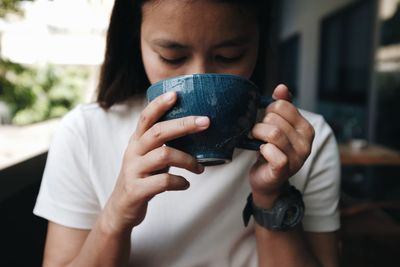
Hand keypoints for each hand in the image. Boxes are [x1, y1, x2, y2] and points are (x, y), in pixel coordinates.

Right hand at [101, 91, 209, 233]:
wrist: (120, 208)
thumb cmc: (142, 177)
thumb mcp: (148, 156)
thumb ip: (162, 143)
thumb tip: (194, 128)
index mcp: (137, 141)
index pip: (146, 117)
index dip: (159, 105)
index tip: (176, 94)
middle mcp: (133, 152)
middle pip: (158, 132)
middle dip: (183, 125)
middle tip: (206, 122)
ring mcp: (134, 171)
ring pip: (163, 156)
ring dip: (187, 160)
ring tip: (200, 168)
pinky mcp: (137, 190)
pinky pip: (163, 182)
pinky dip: (180, 182)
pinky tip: (186, 184)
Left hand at [248, 84, 314, 207]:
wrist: (267, 180)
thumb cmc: (272, 150)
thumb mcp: (278, 126)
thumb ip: (282, 106)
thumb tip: (281, 87)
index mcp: (306, 129)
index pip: (282, 105)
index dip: (268, 110)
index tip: (265, 121)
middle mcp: (306, 143)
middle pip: (274, 119)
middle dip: (260, 124)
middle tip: (258, 133)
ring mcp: (297, 158)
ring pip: (272, 133)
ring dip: (257, 135)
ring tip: (256, 140)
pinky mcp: (284, 170)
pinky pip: (271, 152)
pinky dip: (262, 149)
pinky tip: (261, 152)